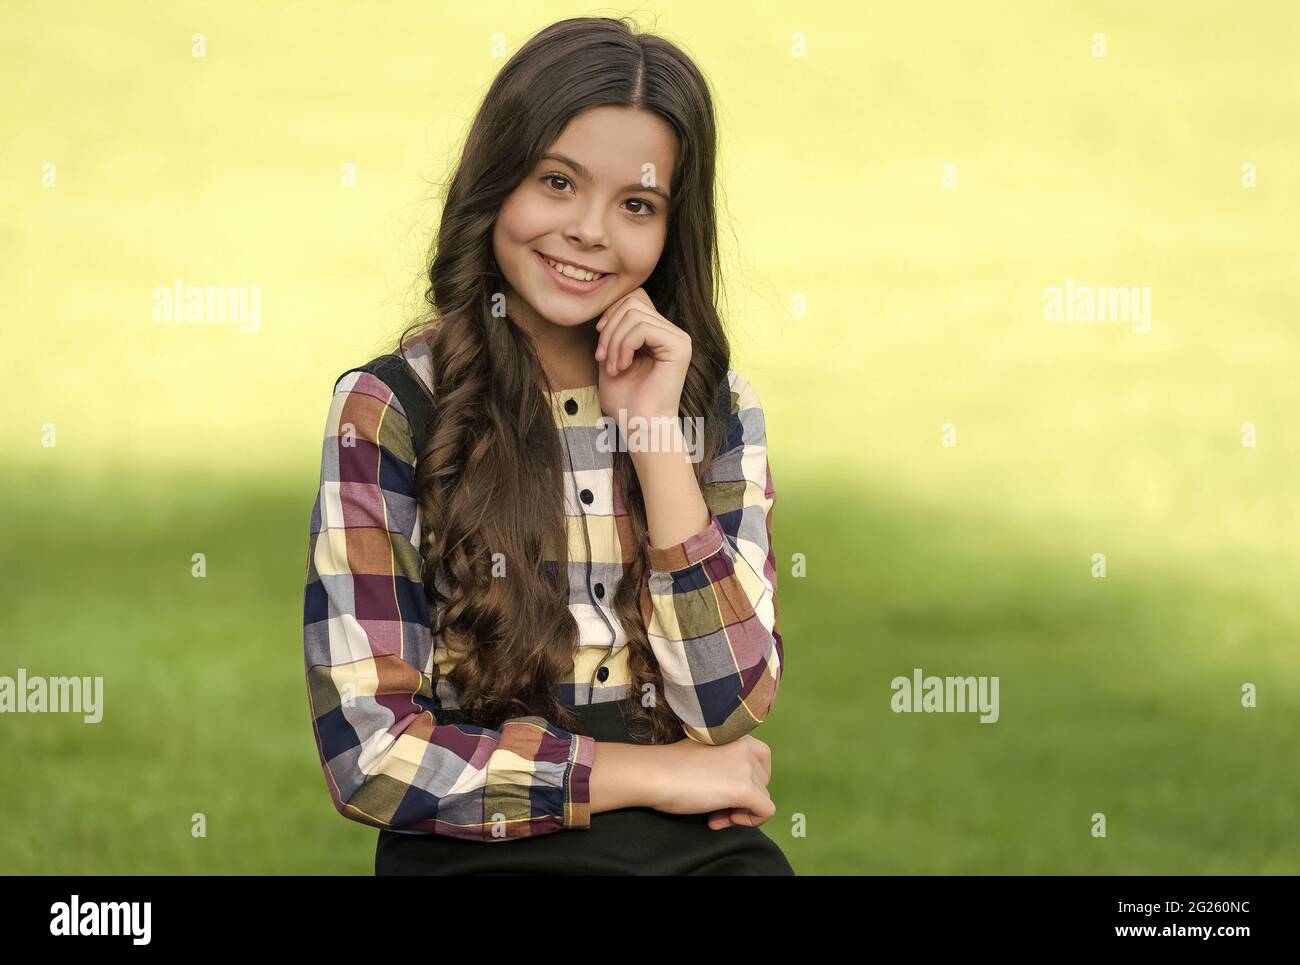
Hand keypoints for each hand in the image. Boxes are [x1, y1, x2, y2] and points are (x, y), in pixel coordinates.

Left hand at [593, 288, 690, 426]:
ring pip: (634, 314)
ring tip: (613, 367)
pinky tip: (623, 366)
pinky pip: (643, 328)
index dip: (611, 314)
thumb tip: (604, 310)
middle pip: (632, 301)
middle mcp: (671, 332)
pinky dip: (624, 346)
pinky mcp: (679, 346)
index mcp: (658, 333)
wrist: (639, 426)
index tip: (600, 346)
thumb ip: (612, 332)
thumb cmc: (625, 401)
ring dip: (614, 341)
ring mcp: (678, 338)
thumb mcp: (611, 358)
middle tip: (603, 359)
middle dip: (609, 329)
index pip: (633, 299)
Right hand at [648, 733, 775, 829]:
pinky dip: (750, 821)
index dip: (747, 778)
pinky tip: (721, 820)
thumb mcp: (703, 754)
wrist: (655, 774)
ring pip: (763, 797)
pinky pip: (766, 811)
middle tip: (717, 808)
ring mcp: (746, 767)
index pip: (761, 759)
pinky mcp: (745, 789)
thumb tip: (732, 785)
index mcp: (735, 735)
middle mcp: (745, 747)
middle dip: (743, 798)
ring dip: (741, 811)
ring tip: (714, 816)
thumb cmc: (668, 765)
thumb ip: (723, 761)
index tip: (723, 789)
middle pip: (762, 781)